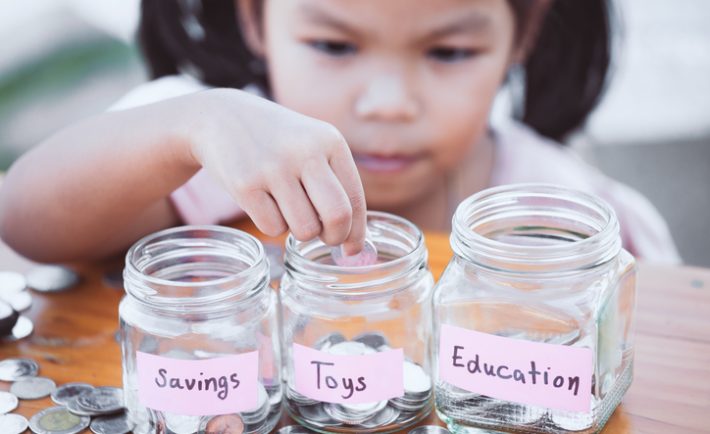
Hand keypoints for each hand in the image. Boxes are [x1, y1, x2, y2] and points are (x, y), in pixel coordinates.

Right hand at [182, 88, 365, 253]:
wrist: (221, 117)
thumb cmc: (277, 142)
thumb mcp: (313, 146)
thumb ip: (336, 184)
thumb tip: (354, 241)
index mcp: (330, 141)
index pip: (355, 199)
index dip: (356, 231)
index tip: (352, 249)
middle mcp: (305, 152)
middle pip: (337, 216)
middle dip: (335, 237)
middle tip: (326, 239)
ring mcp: (274, 168)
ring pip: (305, 229)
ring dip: (300, 231)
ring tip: (288, 209)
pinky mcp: (245, 185)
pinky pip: (273, 229)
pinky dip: (272, 225)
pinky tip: (265, 203)